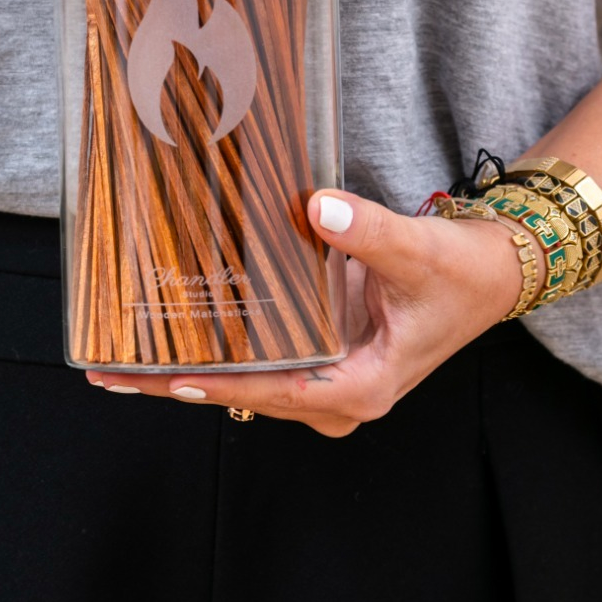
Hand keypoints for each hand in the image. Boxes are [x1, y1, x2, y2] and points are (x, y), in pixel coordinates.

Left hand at [85, 191, 523, 436]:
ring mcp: (329, 380)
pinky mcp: (325, 358)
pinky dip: (222, 348)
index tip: (163, 379)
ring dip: (193, 370)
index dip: (217, 385)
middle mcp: (339, 395)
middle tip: (111, 371)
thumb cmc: (461, 273)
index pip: (273, 390)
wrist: (490, 273)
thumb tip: (316, 207)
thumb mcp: (417, 251)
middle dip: (182, 384)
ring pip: (250, 383)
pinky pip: (263, 361)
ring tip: (124, 359)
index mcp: (361, 386)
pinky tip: (175, 332)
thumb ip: (368, 230)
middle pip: (248, 394)